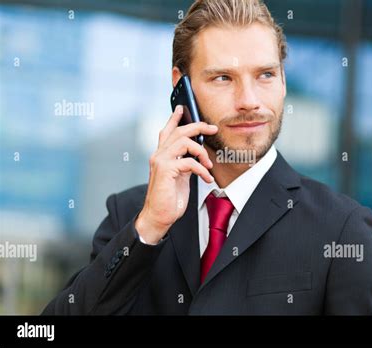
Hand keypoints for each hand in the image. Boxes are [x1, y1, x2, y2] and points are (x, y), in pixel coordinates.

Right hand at [135, 105, 217, 243]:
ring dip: (201, 151)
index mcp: (162, 155)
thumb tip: (198, 153)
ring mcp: (160, 161)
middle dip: (197, 126)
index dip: (174, 118)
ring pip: (183, 142)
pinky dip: (201, 169)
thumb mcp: (180, 176)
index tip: (182, 108)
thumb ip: (185, 162)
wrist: (159, 216)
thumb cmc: (169, 198)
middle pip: (178, 131)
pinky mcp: (166, 170)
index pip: (166, 131)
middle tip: (212, 129)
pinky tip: (207, 178)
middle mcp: (159, 155)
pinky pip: (188, 161)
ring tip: (208, 165)